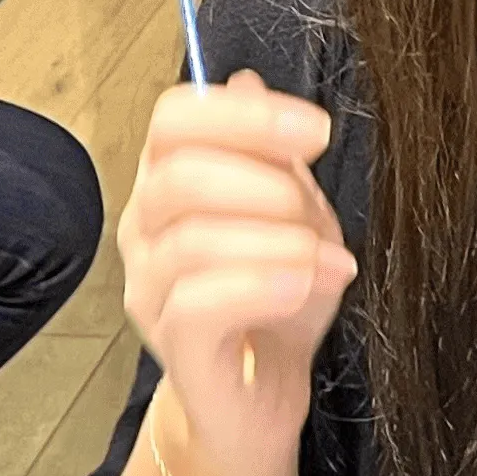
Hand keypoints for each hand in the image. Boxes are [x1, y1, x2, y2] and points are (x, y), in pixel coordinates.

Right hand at [116, 69, 353, 475]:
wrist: (264, 396)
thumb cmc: (277, 301)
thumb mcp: (297, 217)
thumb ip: (276, 157)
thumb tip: (246, 79)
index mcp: (171, 182)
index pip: (175, 119)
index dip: (244, 114)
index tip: (318, 130)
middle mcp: (146, 230)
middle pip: (178, 174)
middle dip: (263, 180)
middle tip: (315, 210)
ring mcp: (150, 290)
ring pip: (190, 241)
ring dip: (275, 242)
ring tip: (330, 262)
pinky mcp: (172, 346)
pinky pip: (198, 302)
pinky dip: (260, 285)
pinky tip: (304, 285)